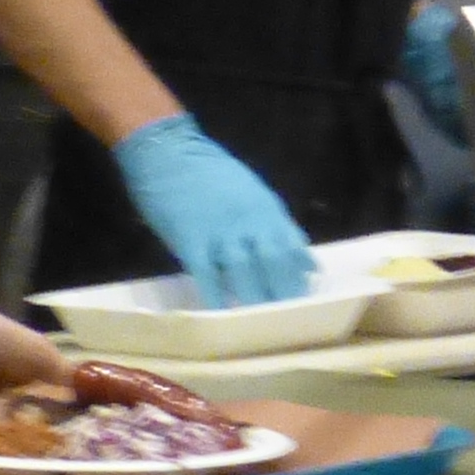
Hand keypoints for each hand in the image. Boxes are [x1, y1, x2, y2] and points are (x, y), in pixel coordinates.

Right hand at [112, 114, 320, 307]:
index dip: (299, 275)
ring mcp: (221, 231)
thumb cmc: (210, 170)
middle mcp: (250, 220)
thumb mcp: (252, 190)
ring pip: (246, 273)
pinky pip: (208, 275)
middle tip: (287, 321)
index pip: (292, 247)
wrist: (169, 150)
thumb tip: (302, 257)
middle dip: (282, 293)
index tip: (306, 298)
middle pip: (274, 264)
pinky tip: (222, 314)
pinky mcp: (192, 240)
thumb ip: (275, 223)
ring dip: (254, 300)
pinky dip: (217, 297)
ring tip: (261, 324)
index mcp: (267, 208)